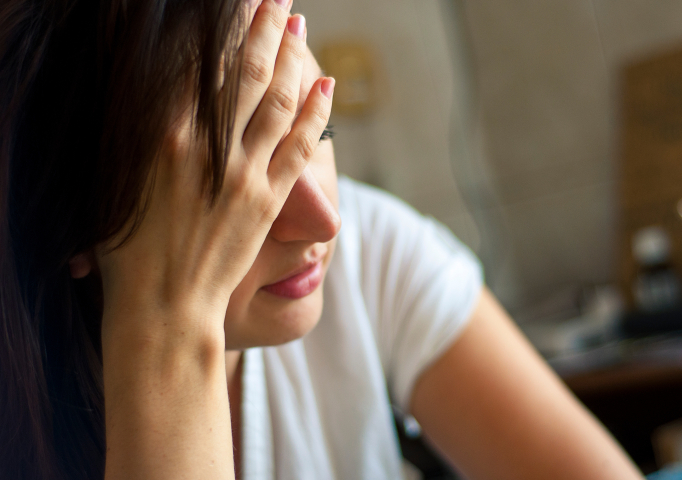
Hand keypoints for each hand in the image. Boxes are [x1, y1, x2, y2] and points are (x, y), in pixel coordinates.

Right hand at [100, 2, 332, 477]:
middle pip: (244, 71)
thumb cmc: (127, 250)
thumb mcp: (116, 183)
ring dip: (292, 57)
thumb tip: (163, 95)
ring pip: (277, 100)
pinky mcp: (270, 199)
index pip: (198, 64)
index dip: (220, 28)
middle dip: (263, 27)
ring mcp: (245, 172)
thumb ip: (142, 136)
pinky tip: (327, 85)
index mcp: (162, 136)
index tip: (233, 4)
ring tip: (300, 23)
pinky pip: (301, 146)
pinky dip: (317, 112)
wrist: (164, 307)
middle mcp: (208, 146)